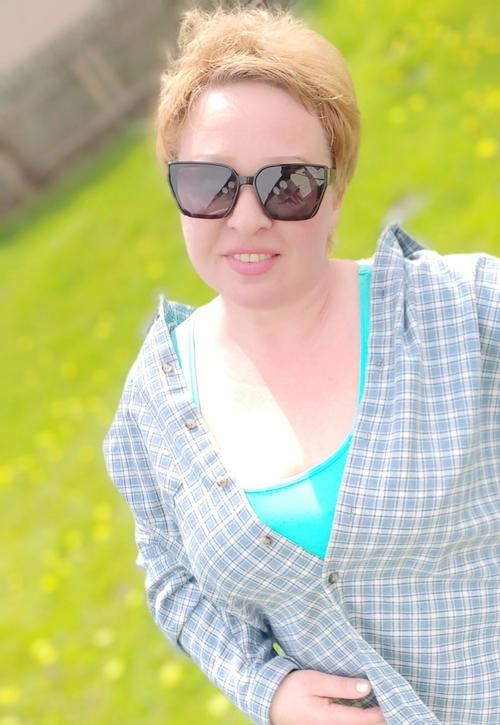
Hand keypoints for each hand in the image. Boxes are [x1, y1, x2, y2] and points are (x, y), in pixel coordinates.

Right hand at [270, 670, 386, 724]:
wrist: (268, 701)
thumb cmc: (290, 688)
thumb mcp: (314, 681)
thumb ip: (341, 685)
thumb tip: (368, 686)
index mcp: (329, 719)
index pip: (364, 720)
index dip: (382, 713)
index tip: (396, 703)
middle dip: (379, 719)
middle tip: (397, 707)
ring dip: (369, 721)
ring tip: (385, 710)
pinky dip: (358, 721)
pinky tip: (366, 714)